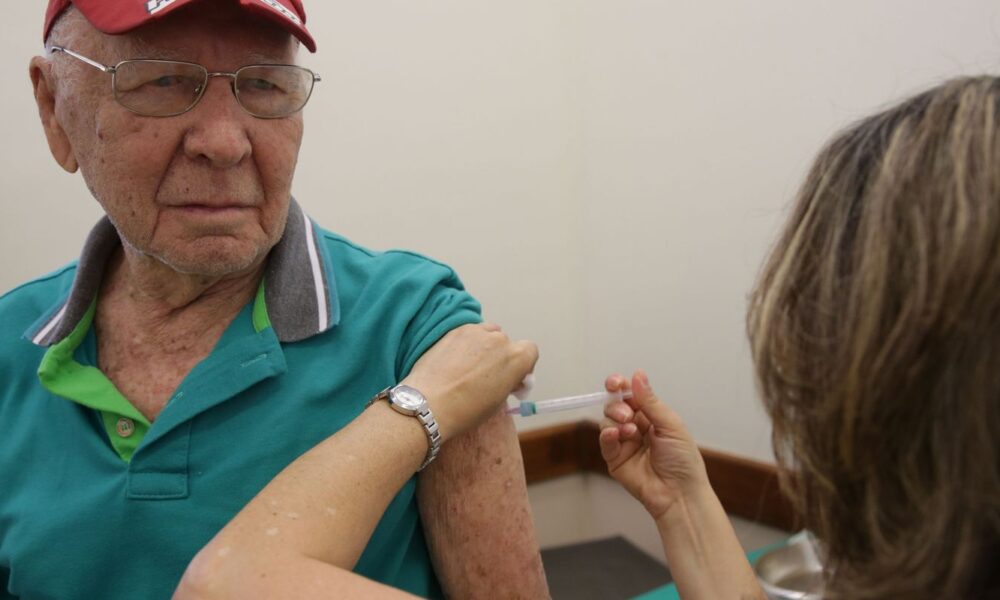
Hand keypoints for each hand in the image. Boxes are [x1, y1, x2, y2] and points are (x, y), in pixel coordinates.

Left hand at [403, 323, 537, 441]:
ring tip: (470, 367)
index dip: (523, 365)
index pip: (530, 351)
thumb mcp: (498, 400)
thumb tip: (508, 378)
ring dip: (485, 346)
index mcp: (517, 358)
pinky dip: (467, 344)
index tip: (513, 379)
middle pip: (507, 343)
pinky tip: (455, 362)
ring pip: (488, 334)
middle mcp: (501, 339)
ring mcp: (477, 331)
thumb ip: (509, 381)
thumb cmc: (466, 409)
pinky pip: (469, 333)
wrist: (430, 403)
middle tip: (488, 376)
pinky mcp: (456, 330)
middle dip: (501, 357)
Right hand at [600, 370, 708, 519]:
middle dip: (618, 405)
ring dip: (615, 420)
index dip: (620, 386)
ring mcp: (624, 443)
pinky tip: (615, 434)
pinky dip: (606, 434)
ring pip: (607, 421)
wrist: (680, 493)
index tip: (615, 383)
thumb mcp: (670, 425)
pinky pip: (604, 441)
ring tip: (629, 431)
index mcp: (651, 416)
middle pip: (615, 405)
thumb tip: (638, 375)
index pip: (630, 395)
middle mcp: (636, 427)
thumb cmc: (683, 461)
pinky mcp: (615, 459)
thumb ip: (650, 401)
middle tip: (628, 415)